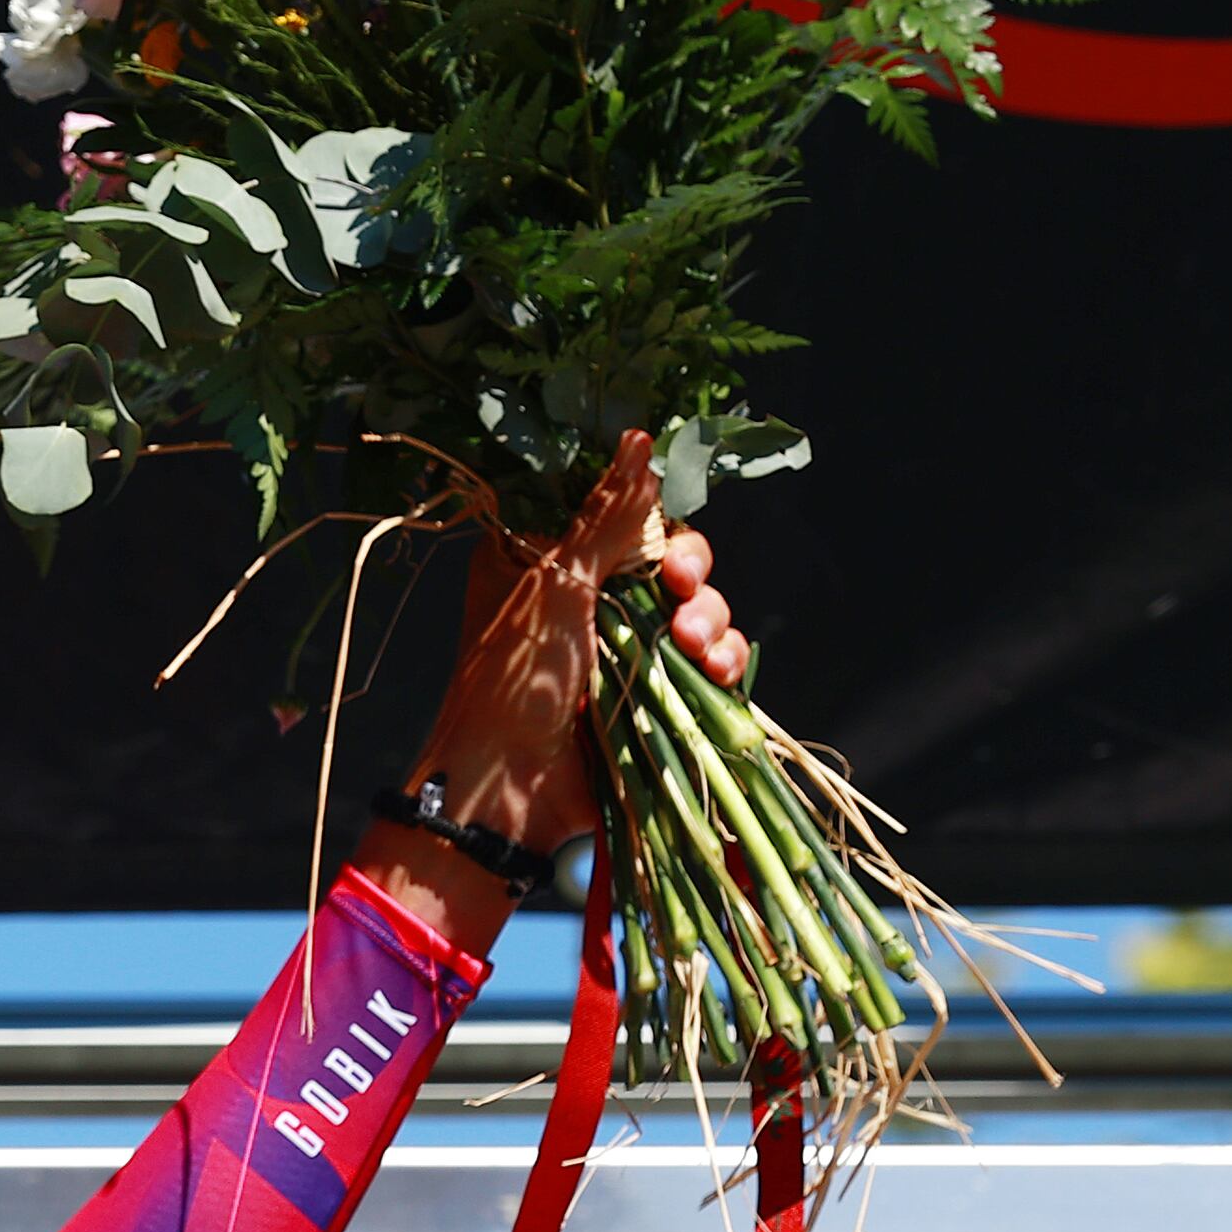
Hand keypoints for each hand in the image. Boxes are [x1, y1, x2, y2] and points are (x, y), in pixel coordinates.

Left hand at [357, 427, 745, 946]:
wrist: (509, 792)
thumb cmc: (513, 683)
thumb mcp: (557, 587)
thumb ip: (607, 517)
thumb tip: (641, 438)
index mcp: (549, 562)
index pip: (625, 516)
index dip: (659, 522)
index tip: (667, 535)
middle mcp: (589, 599)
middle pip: (672, 560)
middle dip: (691, 576)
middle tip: (682, 594)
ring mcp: (624, 649)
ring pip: (698, 610)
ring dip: (711, 621)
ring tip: (694, 649)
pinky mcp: (654, 694)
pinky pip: (708, 662)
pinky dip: (722, 663)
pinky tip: (717, 674)